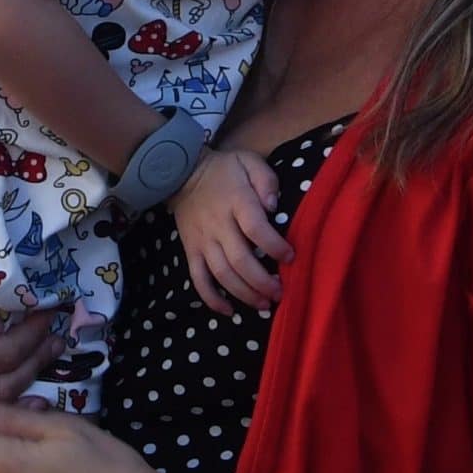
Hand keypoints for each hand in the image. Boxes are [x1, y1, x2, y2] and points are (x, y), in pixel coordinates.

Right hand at [169, 146, 292, 314]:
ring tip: (263, 305)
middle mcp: (218, 225)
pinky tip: (228, 311)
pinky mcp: (190, 251)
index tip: (290, 257)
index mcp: (236, 201)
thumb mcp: (248, 161)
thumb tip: (273, 206)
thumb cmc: (225, 169)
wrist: (182, 173)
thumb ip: (266, 180)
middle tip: (280, 292)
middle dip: (262, 281)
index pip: (256, 229)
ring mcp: (202, 240)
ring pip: (222, 274)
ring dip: (243, 294)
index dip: (275, 246)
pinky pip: (198, 279)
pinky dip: (212, 299)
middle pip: (240, 260)